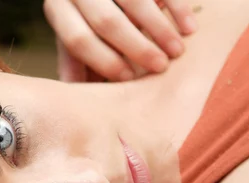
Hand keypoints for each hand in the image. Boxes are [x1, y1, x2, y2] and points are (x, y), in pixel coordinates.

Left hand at [43, 0, 197, 81]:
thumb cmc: (86, 17)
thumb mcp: (74, 35)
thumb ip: (74, 65)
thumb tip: (74, 106)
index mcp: (58, 9)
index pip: (78, 40)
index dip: (104, 61)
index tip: (129, 78)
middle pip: (108, 22)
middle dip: (136, 48)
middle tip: (159, 68)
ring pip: (136, 2)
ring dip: (160, 30)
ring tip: (177, 53)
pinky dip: (178, 8)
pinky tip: (190, 29)